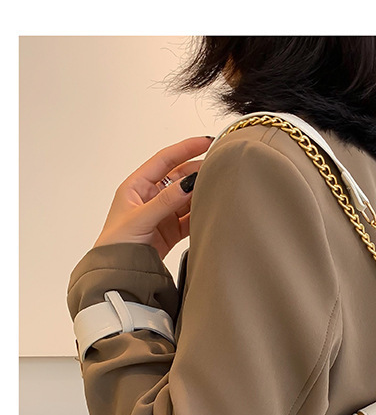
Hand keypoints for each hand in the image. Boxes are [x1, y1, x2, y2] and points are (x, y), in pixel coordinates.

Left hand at [92, 136, 212, 259]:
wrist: (117, 273)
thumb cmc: (116, 244)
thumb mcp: (141, 218)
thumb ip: (166, 201)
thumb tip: (189, 182)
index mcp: (137, 186)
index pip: (165, 160)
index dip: (186, 148)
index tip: (207, 142)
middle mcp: (150, 196)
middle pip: (180, 177)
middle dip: (198, 171)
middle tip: (220, 166)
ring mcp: (162, 213)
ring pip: (187, 197)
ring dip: (201, 193)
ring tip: (219, 188)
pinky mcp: (171, 230)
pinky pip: (190, 217)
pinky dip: (201, 213)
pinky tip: (211, 210)